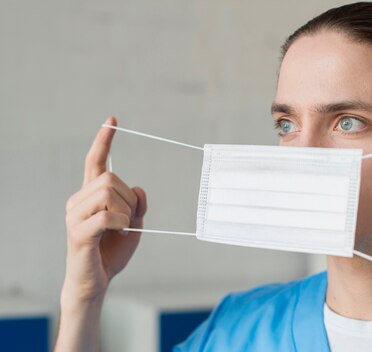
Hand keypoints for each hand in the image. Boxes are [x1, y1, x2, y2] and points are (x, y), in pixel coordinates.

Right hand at [62, 117, 146, 302]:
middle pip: (110, 178)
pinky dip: (121, 223)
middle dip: (129, 197)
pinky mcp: (78, 233)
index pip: (95, 161)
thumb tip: (138, 189)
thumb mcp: (134, 224)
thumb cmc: (111, 252)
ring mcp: (75, 216)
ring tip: (122, 229)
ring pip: (108, 193)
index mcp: (90, 196)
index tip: (112, 120)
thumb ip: (137, 205)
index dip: (104, 141)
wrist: (96, 282)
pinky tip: (119, 233)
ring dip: (126, 211)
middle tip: (129, 219)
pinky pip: (107, 216)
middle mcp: (78, 201)